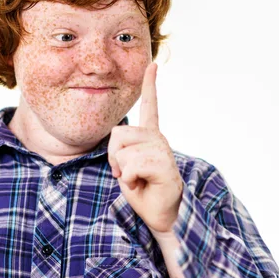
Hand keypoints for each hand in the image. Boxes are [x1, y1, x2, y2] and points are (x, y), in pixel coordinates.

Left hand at [108, 62, 183, 233]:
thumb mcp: (124, 164)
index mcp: (149, 135)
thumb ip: (120, 149)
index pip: (150, 105)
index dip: (150, 84)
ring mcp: (163, 150)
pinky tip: (143, 184)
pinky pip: (132, 166)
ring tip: (137, 179)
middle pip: (118, 134)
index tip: (153, 64)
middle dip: (114, 156)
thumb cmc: (142, 188)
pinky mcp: (164, 165)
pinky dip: (130, 180)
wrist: (160, 213)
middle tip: (127, 172)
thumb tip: (118, 151)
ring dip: (123, 170)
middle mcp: (157, 138)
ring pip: (123, 151)